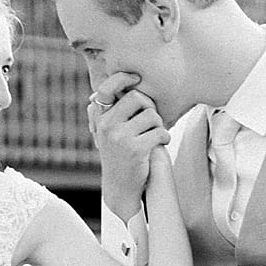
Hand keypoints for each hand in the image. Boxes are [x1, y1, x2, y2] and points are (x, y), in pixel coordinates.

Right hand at [87, 72, 169, 213]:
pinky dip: (165, 137)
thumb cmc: (120, 155)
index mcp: (100, 119)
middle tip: (151, 120)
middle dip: (149, 106)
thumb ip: (112, 111)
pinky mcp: (135, 149)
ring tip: (154, 135)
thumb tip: (117, 85)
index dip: (121, 78)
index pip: (106, 89)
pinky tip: (160, 144)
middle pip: (136, 97)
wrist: (120, 187)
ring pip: (151, 114)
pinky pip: (160, 131)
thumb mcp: (109, 133)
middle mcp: (106, 126)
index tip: (135, 77)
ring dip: (159, 124)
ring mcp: (119, 137)